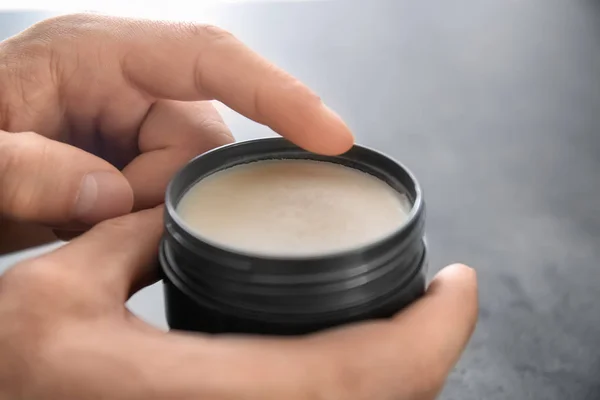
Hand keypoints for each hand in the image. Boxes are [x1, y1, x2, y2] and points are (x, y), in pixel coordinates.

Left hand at [0, 14, 352, 252]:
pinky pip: (176, 193)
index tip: (333, 136)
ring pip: (195, 176)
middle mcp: (127, 81)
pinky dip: (146, 218)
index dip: (277, 93)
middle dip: (160, 191)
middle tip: (91, 210)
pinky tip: (99, 218)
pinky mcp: (138, 156)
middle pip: (205, 140)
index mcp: (95, 53)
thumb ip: (27, 170)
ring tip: (83, 214)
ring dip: (148, 210)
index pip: (210, 58)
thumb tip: (111, 197)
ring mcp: (136, 120)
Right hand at [0, 208, 477, 399]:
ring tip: (414, 320)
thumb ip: (127, 237)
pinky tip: (357, 356)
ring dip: (404, 372)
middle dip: (432, 351)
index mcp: (193, 393)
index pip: (358, 374)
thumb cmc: (12, 367)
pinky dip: (363, 388)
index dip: (431, 333)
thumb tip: (168, 211)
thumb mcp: (57, 289)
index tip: (460, 283)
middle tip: (445, 297)